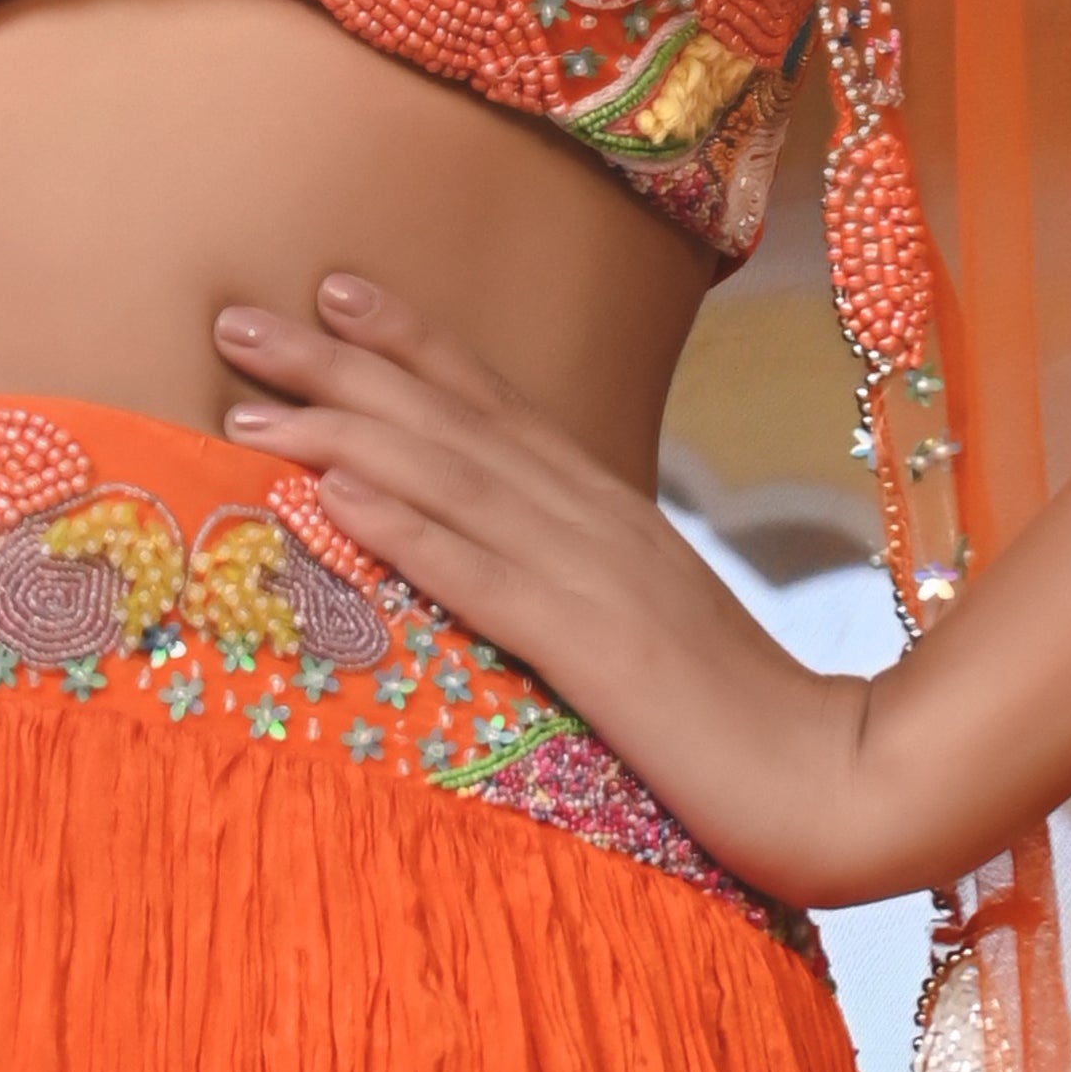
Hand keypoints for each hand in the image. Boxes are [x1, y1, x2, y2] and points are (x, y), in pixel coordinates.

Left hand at [212, 272, 945, 912]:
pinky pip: (488, 580)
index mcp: (606, 512)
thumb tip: (492, 557)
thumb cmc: (733, 720)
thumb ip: (571, 580)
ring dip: (344, 434)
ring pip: (452, 481)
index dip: (410, 343)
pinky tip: (341, 501)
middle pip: (449, 422)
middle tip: (237, 321)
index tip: (330, 291)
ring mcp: (597, 578)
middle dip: (338, 366)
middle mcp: (594, 520)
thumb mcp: (642, 624)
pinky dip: (411, 533)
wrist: (834, 780)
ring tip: (253, 404)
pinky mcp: (597, 650)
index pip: (495, 404)